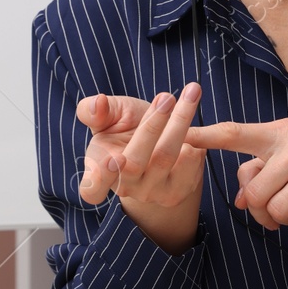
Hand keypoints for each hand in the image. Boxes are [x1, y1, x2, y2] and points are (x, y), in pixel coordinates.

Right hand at [76, 82, 204, 252]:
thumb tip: (97, 104)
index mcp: (98, 173)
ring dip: (180, 121)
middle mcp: (125, 188)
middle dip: (152, 125)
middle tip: (166, 97)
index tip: (114, 158)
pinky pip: (191, 164)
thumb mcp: (108, 115)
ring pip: (167, 157)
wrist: (158, 141)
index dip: (100, 179)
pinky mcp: (177, 191)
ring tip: (190, 95)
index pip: (92, 189)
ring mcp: (152, 193)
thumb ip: (94, 110)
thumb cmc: (125, 127)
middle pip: (136, 162)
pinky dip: (195, 139)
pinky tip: (193, 126)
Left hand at [184, 119, 287, 231]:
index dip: (206, 135)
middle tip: (274, 210)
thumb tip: (240, 200)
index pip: (237, 133)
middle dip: (259, 210)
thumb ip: (266, 167)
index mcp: (283, 132)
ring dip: (284, 218)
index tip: (182, 135)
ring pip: (276, 210)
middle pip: (253, 192)